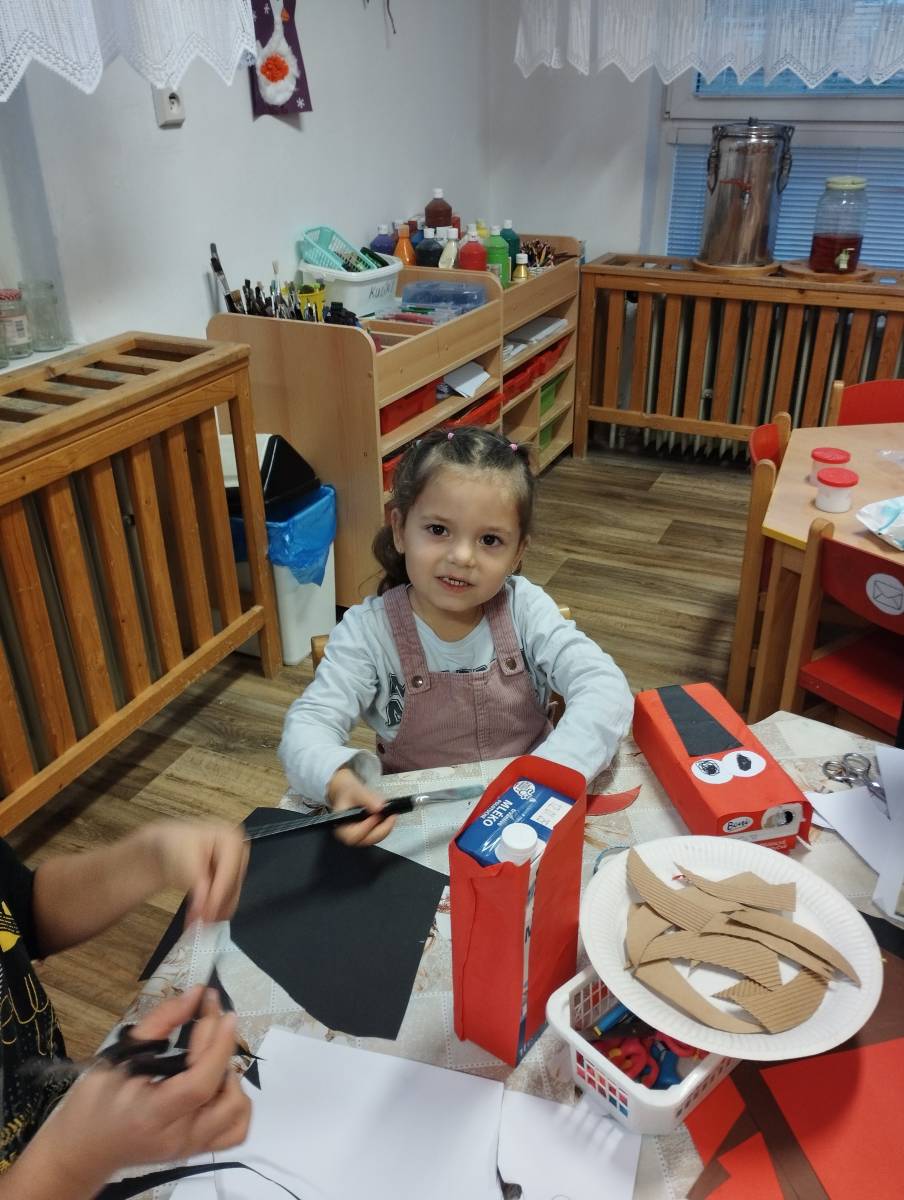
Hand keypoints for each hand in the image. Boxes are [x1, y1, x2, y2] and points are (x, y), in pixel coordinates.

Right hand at [25, 987, 249, 1194]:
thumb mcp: (116, 1057)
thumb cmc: (92, 1103)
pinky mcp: (196, 1151)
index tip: (222, 1009)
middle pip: (225, 1094)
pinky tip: (217, 1083)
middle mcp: (178, 1138)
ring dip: (231, 1076)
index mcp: (151, 1116)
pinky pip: (235, 1130)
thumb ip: (159, 1024)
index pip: (200, 1084)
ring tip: (207, 1057)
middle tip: (209, 1018)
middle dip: (222, 1046)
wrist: (81, 1152)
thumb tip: (196, 994)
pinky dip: (236, 1102)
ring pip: (237, 1112)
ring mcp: (190, 1148)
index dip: (217, 1045)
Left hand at [144, 821, 249, 925]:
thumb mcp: (184, 861)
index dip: (217, 896)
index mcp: (232, 839)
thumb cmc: (175, 846)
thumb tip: (204, 909)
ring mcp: (236, 867)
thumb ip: (196, 884)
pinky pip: (227, 898)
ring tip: (199, 924)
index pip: (229, 873)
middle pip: (233, 886)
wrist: (167, 848)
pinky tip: (203, 919)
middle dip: (217, 906)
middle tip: (201, 923)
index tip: (205, 915)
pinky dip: (215, 910)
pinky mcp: (231, 880)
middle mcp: (240, 852)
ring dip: (216, 912)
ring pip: (232, 895)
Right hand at [327, 768, 395, 846]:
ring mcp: (360, 836)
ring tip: (391, 815)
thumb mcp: (356, 792)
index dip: (366, 827)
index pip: (353, 836)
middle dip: (381, 829)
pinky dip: (386, 827)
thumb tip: (379, 806)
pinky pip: (379, 835)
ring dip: (386, 828)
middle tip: (390, 816)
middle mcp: (350, 835)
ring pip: (375, 839)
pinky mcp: (368, 834)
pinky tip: (389, 817)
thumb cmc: (348, 793)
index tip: (376, 816)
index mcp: (341, 826)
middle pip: (366, 840)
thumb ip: (367, 798)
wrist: (350, 793)